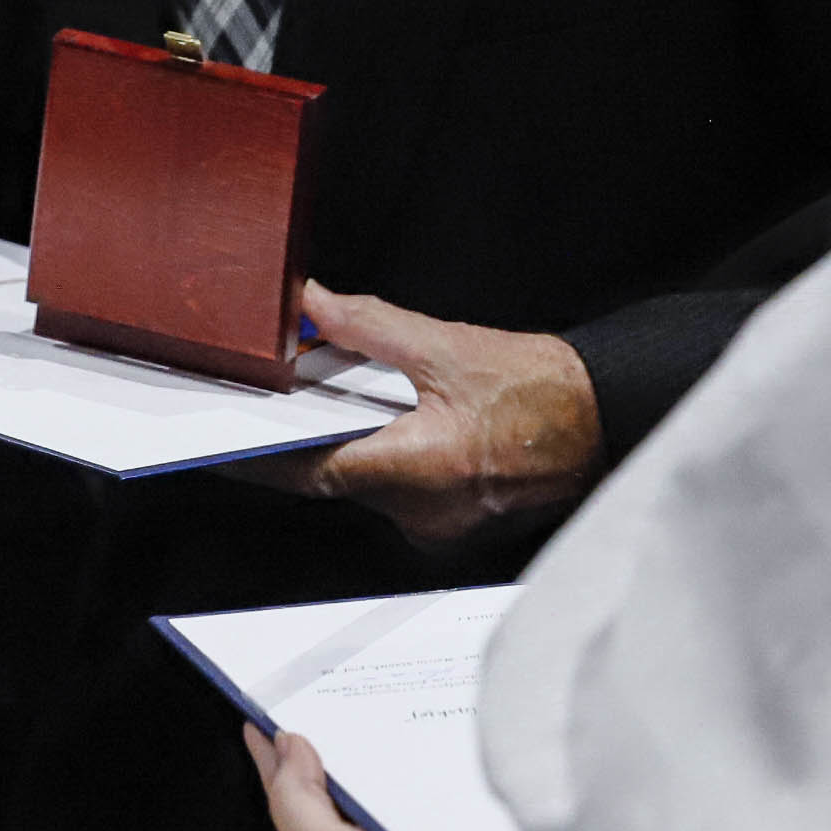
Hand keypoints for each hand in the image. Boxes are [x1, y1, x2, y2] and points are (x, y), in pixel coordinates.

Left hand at [278, 290, 601, 547]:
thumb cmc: (546, 392)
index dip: (257, 459)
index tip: (220, 445)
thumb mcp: (449, 346)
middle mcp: (423, 511)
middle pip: (335, 476)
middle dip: (311, 434)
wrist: (609, 419)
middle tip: (293, 395)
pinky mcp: (456, 522)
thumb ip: (371, 326)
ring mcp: (440, 524)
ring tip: (363, 399)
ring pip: (369, 482)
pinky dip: (387, 456)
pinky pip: (400, 490)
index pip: (308, 472)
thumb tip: (315, 305)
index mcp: (417, 469)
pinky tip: (402, 422)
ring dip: (353, 443)